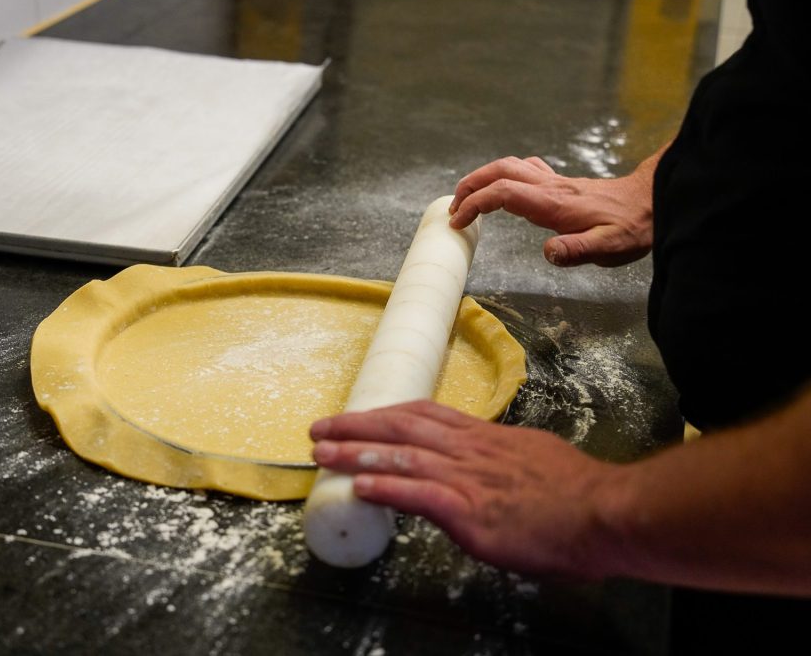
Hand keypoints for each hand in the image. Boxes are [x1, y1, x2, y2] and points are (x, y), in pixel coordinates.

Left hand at [310, 400, 625, 578]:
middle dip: (356, 424)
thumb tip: (488, 465)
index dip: (387, 413)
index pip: (425, 414)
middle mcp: (469, 450)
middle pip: (401, 426)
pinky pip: (417, 493)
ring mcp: (467, 478)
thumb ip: (502, 458)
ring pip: (400, 455)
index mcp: (485, 438)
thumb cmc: (578, 492)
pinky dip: (385, 486)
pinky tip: (358, 485)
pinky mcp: (469, 510)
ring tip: (322, 452)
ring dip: (355, 452)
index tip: (362, 413)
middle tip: (321, 426)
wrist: (605, 512)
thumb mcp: (534, 457)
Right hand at [448, 155, 654, 266]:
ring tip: (467, 197)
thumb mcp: (609, 247)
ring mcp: (555, 182)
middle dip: (470, 186)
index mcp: (554, 203)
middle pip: (499, 171)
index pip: (504, 194)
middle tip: (453, 208)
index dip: (475, 204)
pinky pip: (525, 169)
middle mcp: (550, 187)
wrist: (655, 202)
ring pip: (510, 165)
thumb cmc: (633, 227)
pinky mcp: (561, 183)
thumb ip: (577, 249)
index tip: (458, 221)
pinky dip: (504, 175)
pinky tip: (504, 188)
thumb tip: (548, 252)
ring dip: (483, 177)